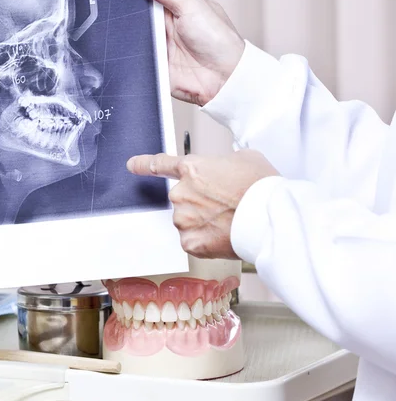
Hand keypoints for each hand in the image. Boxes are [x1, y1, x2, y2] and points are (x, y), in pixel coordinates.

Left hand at [127, 150, 277, 258]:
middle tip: (224, 205)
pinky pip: (193, 241)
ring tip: (228, 221)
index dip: (143, 165)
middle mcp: (181, 193)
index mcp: (191, 169)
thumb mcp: (243, 158)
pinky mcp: (190, 242)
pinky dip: (206, 240)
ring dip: (202, 222)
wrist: (269, 216)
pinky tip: (223, 235)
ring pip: (188, 221)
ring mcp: (184, 219)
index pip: (161, 164)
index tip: (131, 165)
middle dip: (199, 202)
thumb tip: (225, 171)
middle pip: (183, 198)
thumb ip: (223, 163)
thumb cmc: (261, 186)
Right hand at [134, 0, 244, 105]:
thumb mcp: (191, 5)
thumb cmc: (218, 40)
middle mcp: (165, 23)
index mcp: (176, 4)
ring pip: (131, 32)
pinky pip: (133, 55)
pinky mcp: (152, 63)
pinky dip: (127, 51)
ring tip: (120, 22)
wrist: (222, 78)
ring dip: (126, 29)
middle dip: (126, 4)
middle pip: (137, 9)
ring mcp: (157, 43)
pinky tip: (123, 44)